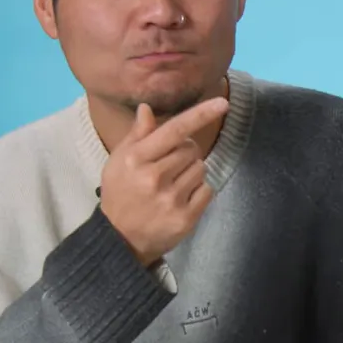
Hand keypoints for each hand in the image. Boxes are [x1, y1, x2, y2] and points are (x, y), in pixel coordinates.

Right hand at [99, 98, 228, 264]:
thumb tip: (147, 108)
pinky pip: (207, 190)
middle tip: (168, 168)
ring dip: (191, 173)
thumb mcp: (119, 161)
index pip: (174, 130)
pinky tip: (181, 199)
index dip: (200, 115)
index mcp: (135, 159)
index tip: (223, 103)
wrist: (120, 239)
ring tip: (172, 185)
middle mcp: (153, 178)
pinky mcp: (185, 218)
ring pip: (201, 168)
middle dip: (185, 153)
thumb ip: (137, 135)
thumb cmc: (121, 193)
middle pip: (191, 149)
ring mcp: (170, 200)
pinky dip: (199, 191)